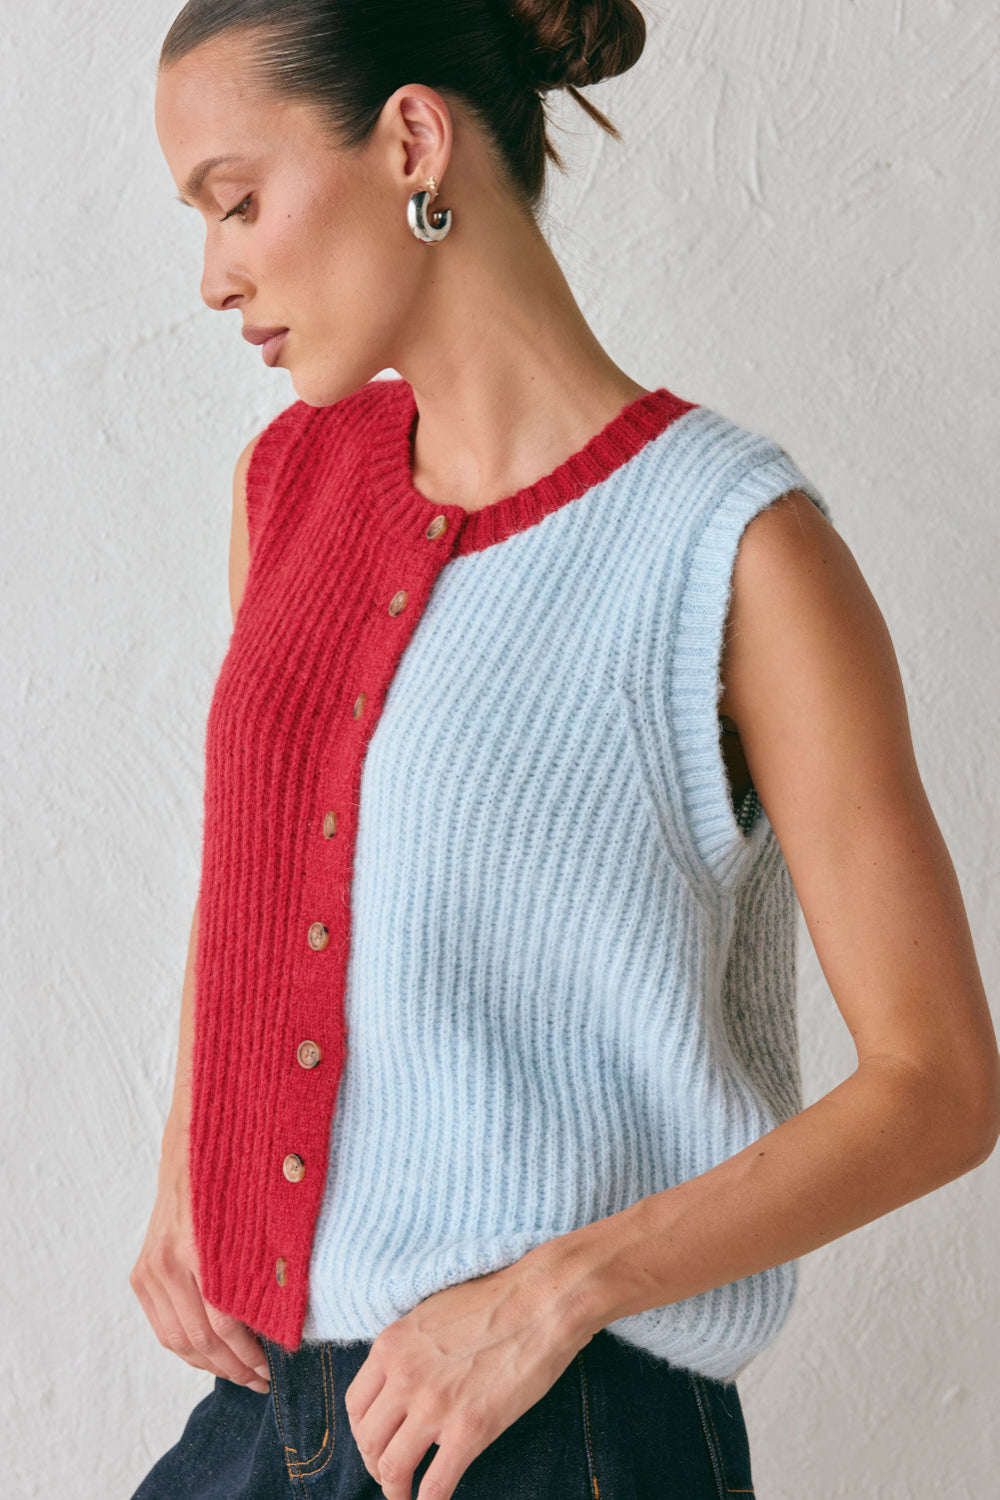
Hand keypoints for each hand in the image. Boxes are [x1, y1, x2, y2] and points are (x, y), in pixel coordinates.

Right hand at [129, 1119, 270, 1393]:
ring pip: (178, 1340)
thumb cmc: (240, 1165)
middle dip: (233, 1366)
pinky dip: (187, 1347)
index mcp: (199, 1247)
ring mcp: (151, 1268)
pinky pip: (163, 1326)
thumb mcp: (261, 1206)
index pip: (222, 1323)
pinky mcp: (143, 1271)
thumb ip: (268, 1256)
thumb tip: (292, 1308)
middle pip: (199, 1339)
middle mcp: (168, 1262)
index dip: (249, 1352)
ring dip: (210, 1364)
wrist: (198, 1133)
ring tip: (242, 1373)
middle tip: (263, 1379)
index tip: (275, 1365)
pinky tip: (212, 1354)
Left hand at [343, 1248, 592, 1499]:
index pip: (355, 1405)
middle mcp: (404, 1376)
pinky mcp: (470, 1429)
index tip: (377, 1443)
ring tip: (406, 1496)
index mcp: (392, 1346)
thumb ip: (408, 1352)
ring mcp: (435, 1404)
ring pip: (391, 1467)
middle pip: (368, 1440)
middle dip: (375, 1464)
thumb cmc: (495, 1301)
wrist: (542, 1301)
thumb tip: (403, 1386)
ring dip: (394, 1490)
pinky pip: (435, 1485)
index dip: (362, 1433)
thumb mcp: (431, 1317)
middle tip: (392, 1474)